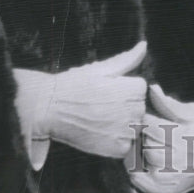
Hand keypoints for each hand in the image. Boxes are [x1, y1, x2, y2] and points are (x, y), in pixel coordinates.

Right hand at [13, 41, 147, 164]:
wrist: (49, 108)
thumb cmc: (75, 85)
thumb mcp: (102, 68)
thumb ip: (128, 59)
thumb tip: (144, 44)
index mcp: (135, 88)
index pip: (140, 92)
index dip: (122, 92)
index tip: (104, 93)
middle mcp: (135, 109)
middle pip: (139, 111)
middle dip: (124, 110)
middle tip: (99, 107)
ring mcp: (127, 130)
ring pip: (134, 129)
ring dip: (121, 127)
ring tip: (98, 120)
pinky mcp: (118, 148)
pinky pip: (127, 146)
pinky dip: (115, 143)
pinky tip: (99, 134)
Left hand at [126, 86, 193, 192]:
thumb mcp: (193, 111)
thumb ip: (169, 104)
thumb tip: (152, 89)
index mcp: (187, 136)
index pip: (152, 127)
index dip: (147, 119)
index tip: (148, 115)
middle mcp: (183, 159)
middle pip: (148, 146)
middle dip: (145, 135)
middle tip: (149, 129)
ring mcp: (180, 177)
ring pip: (149, 164)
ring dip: (143, 152)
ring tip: (148, 143)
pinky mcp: (177, 189)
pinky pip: (152, 187)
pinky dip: (142, 179)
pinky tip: (139, 169)